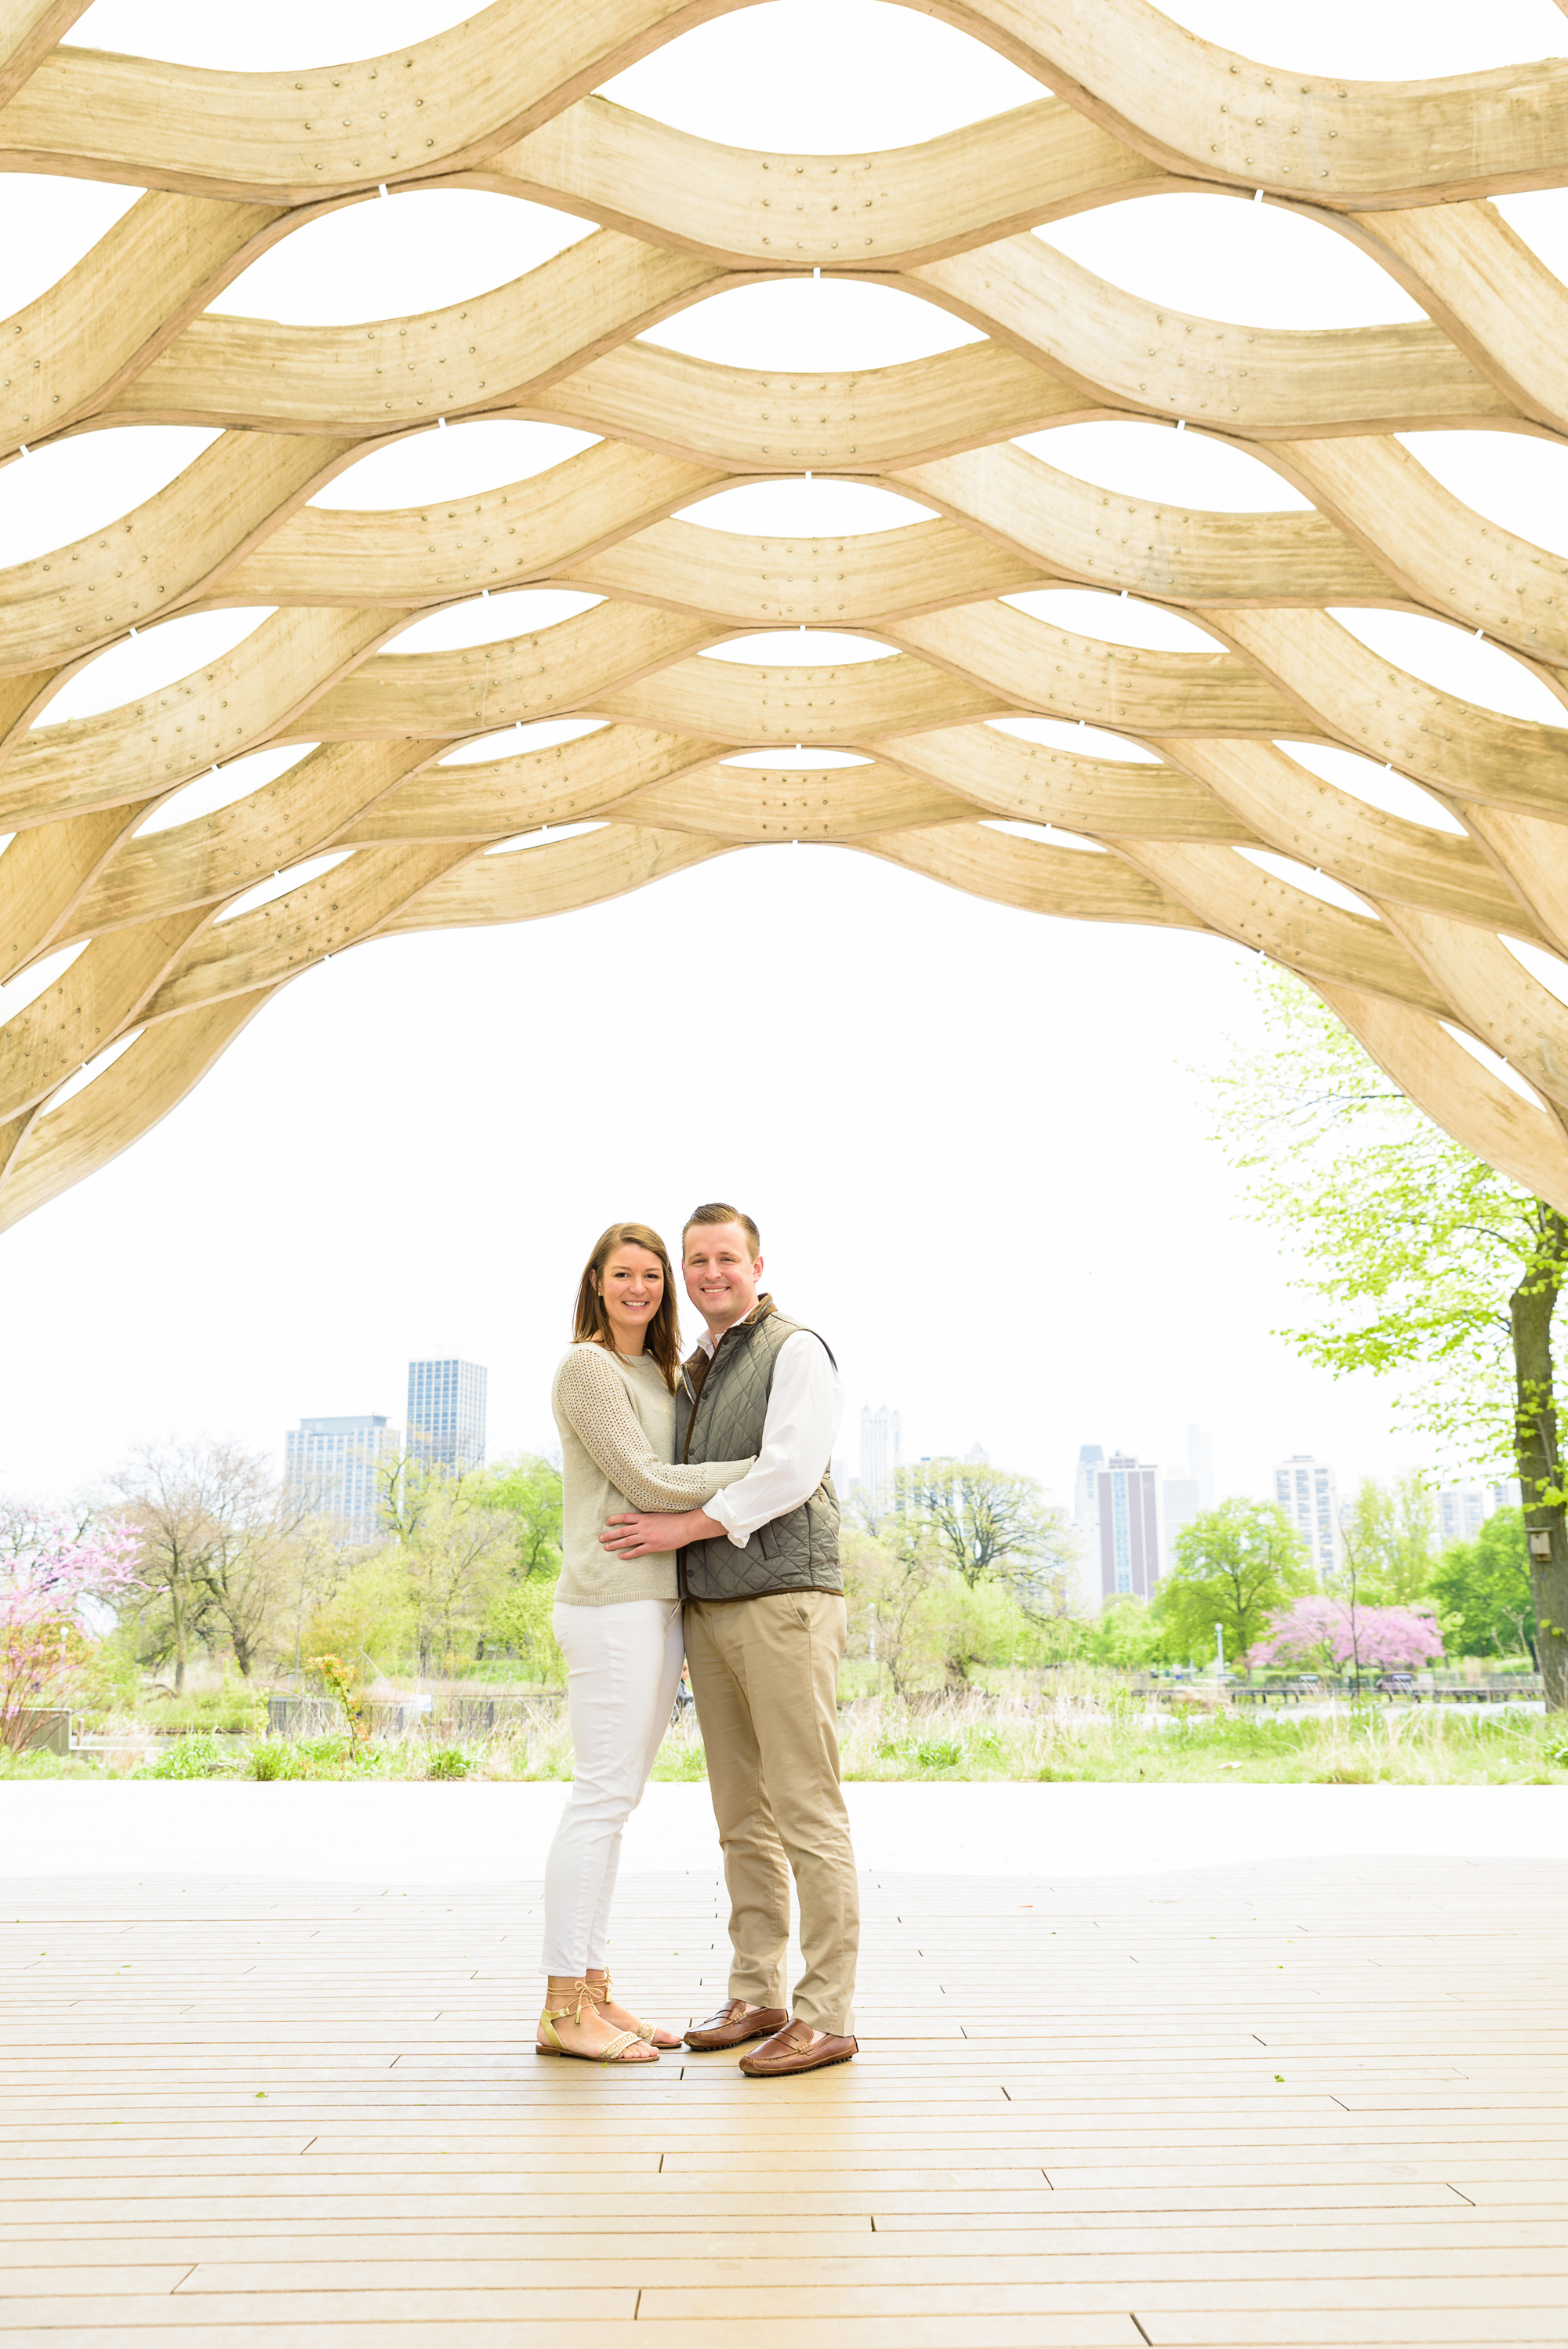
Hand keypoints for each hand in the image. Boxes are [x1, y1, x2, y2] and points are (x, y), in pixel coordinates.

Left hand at [601, 1508, 721, 1557]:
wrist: (685, 1527)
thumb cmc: (674, 1520)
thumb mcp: (658, 1515)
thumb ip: (648, 1518)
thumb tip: (640, 1521)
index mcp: (644, 1517)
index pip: (625, 1517)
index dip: (615, 1519)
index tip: (607, 1522)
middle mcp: (643, 1527)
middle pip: (622, 1531)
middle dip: (610, 1534)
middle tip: (601, 1538)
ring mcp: (647, 1537)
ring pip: (627, 1541)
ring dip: (615, 1545)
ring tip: (607, 1547)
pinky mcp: (652, 1546)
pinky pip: (637, 1551)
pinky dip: (628, 1554)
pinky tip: (621, 1556)